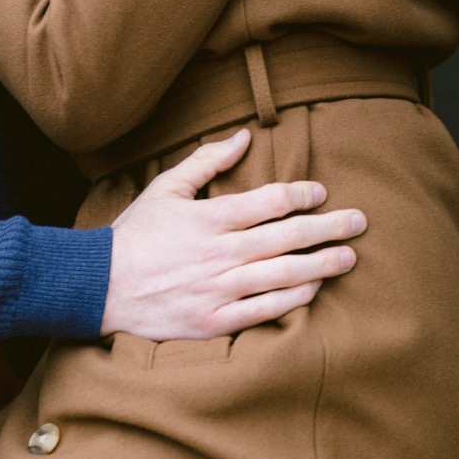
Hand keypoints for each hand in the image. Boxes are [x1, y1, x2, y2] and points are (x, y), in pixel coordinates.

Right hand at [104, 128, 365, 339]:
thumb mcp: (165, 188)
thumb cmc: (135, 234)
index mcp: (209, 218)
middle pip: (287, 238)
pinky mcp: (214, 321)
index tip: (320, 192)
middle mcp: (220, 253)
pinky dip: (293, 299)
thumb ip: (207, 160)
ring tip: (349, 257)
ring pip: (283, 275)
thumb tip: (244, 137)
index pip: (269, 202)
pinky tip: (313, 289)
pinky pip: (264, 311)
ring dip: (322, 265)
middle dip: (329, 228)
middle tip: (359, 222)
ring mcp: (218, 290)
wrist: (98, 286)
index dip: (300, 194)